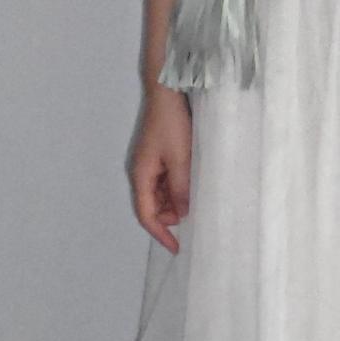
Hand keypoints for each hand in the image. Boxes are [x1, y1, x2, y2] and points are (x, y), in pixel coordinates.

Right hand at [127, 85, 193, 252]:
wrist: (168, 92)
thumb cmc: (172, 125)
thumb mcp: (180, 160)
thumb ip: (181, 189)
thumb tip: (182, 215)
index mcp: (141, 175)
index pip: (146, 215)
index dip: (160, 234)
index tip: (177, 248)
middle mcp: (142, 172)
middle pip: (153, 206)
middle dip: (170, 218)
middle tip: (195, 220)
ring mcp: (150, 163)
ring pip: (161, 195)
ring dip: (176, 203)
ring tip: (198, 203)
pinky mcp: (159, 155)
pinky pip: (166, 181)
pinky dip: (178, 189)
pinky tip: (193, 187)